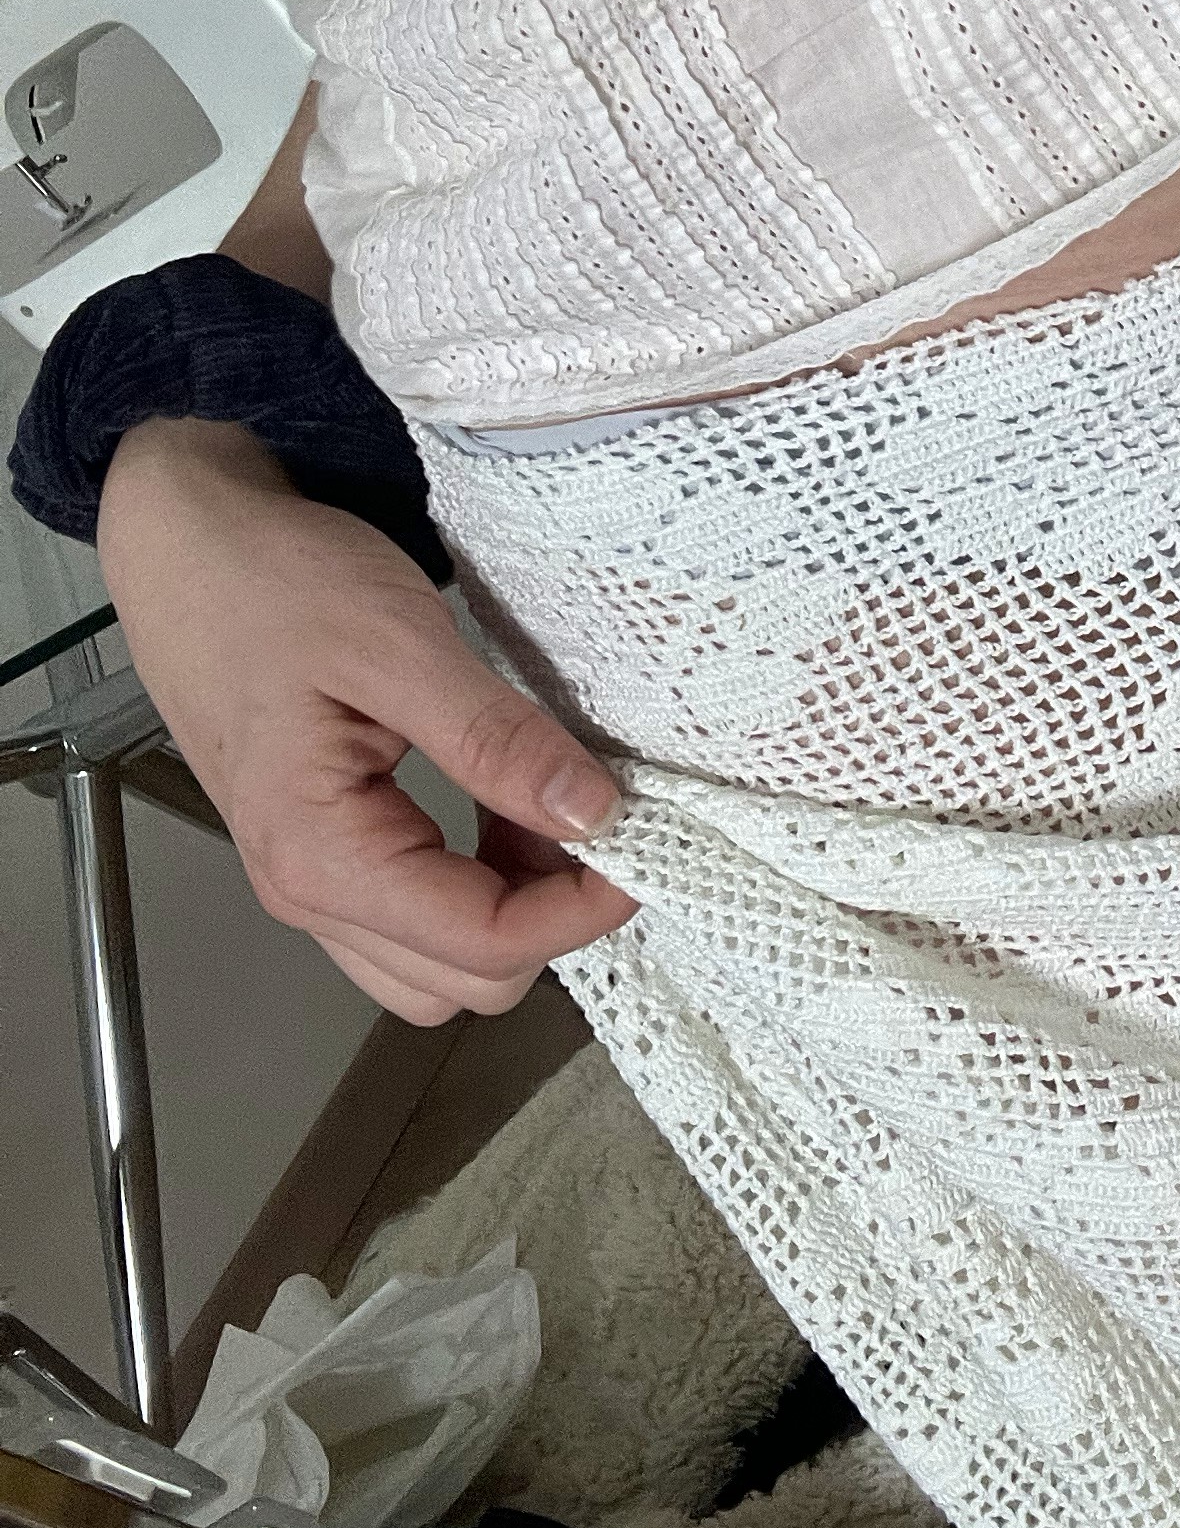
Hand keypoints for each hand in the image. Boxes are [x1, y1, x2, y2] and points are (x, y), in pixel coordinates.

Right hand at [96, 418, 637, 1022]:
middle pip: (463, 980)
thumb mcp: (401, 645)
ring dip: (512, 907)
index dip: (581, 909)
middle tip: (603, 819)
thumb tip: (592, 811)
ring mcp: (306, 877)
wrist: (188, 547)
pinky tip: (506, 802)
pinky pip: (411, 915)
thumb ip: (495, 739)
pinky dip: (476, 881)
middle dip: (550, 916)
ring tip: (553, 808)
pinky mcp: (319, 848)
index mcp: (321, 855)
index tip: (645, 843)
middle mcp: (304, 890)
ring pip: (436, 965)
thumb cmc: (272, 583)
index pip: (483, 943)